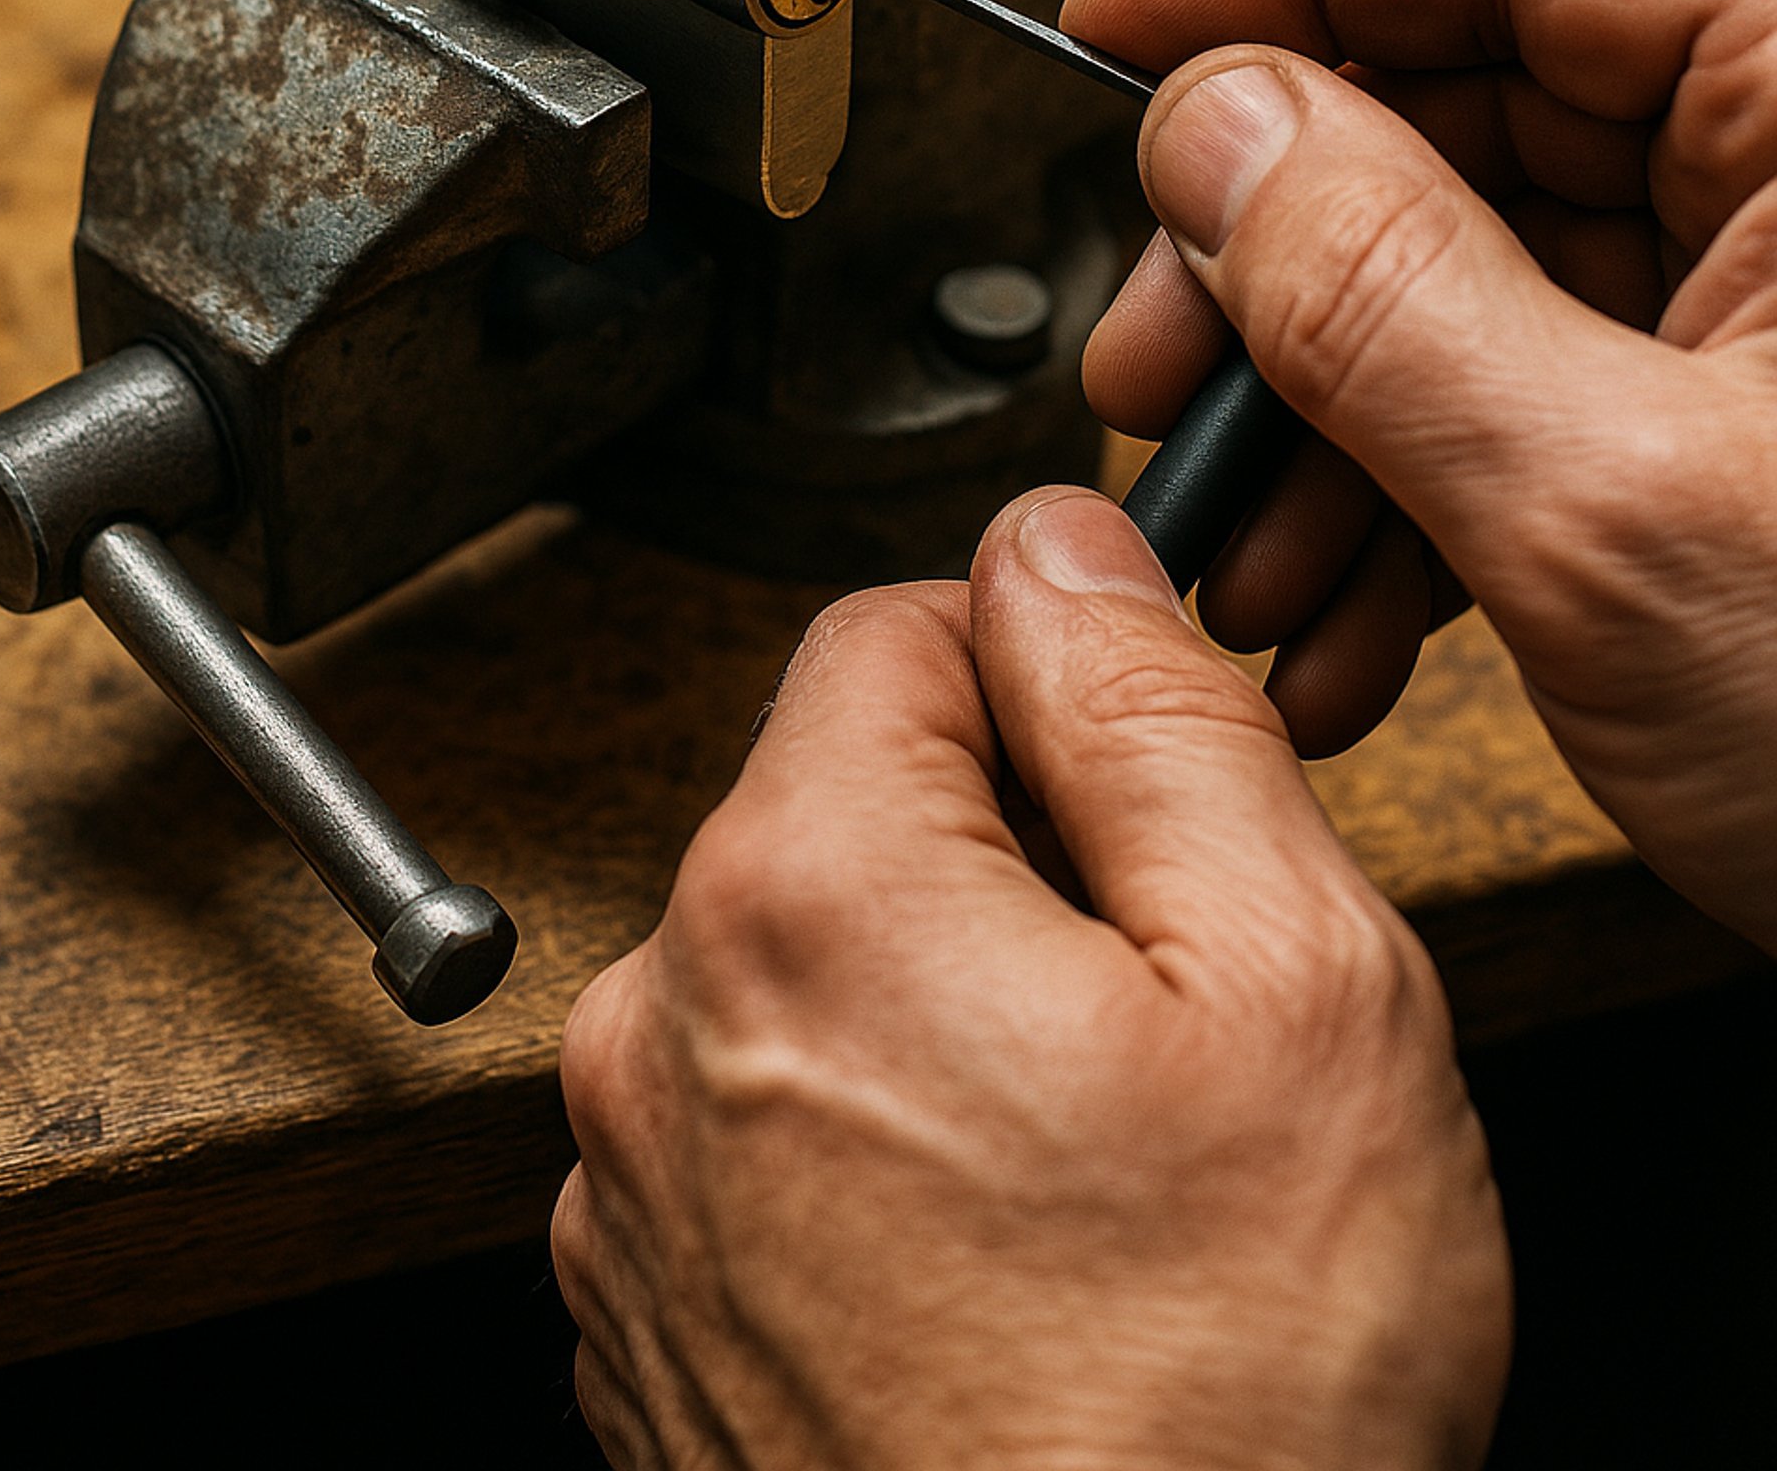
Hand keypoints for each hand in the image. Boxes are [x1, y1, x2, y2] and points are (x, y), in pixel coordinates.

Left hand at [555, 489, 1507, 1470]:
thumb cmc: (1220, 1419)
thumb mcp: (1290, 978)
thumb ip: (1153, 706)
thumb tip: (1067, 547)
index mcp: (803, 895)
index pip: (897, 622)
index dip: (1052, 671)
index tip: (1138, 773)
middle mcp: (666, 1029)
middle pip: (846, 802)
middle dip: (1007, 857)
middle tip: (1158, 1016)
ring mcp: (640, 1194)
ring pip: (813, 975)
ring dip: (945, 1016)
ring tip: (1091, 1173)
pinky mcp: (653, 1326)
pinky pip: (769, 1137)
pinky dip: (879, 1154)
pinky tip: (1008, 1271)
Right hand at [1069, 0, 1776, 949]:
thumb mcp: (1616, 510)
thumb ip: (1381, 294)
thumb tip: (1214, 122)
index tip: (1112, 25)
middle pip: (1459, 106)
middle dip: (1269, 266)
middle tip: (1148, 371)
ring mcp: (1773, 298)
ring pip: (1469, 271)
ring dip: (1319, 425)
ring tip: (1239, 563)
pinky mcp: (1746, 420)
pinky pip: (1529, 394)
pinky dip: (1411, 505)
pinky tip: (1338, 625)